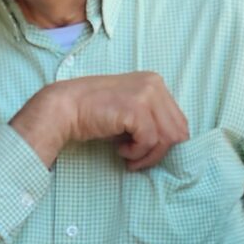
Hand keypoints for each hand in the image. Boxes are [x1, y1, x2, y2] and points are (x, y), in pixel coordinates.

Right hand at [11, 71, 188, 171]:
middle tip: (137, 160)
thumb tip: (172, 146)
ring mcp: (146, 94)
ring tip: (128, 156)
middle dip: (159, 153)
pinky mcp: (136, 108)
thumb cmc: (94, 114)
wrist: (64, 108)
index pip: (179, 121)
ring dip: (148, 155)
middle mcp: (154, 84)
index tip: (145, 153)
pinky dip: (137, 153)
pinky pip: (150, 141)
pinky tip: (120, 150)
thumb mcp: (129, 112)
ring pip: (167, 138)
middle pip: (178, 131)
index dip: (165, 144)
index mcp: (155, 83)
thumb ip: (151, 121)